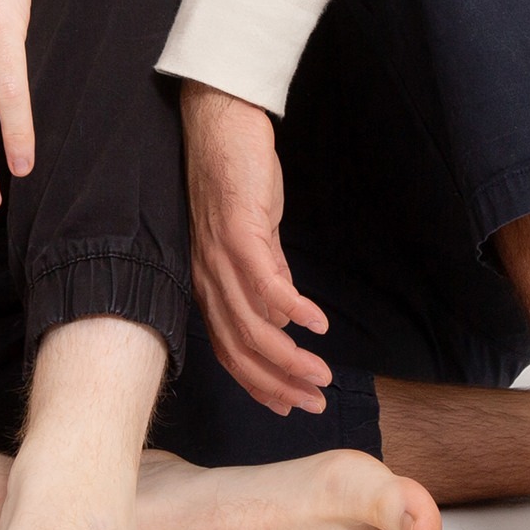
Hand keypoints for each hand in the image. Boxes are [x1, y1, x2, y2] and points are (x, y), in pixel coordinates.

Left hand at [182, 81, 332, 413]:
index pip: (229, 348)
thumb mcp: (255, 235)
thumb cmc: (237, 177)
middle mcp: (207, 276)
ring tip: (322, 376)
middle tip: (315, 403)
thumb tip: (285, 318)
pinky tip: (315, 323)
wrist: (222, 123)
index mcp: (209, 282)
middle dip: (278, 384)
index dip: (257, 383)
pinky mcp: (237, 229)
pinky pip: (263, 281)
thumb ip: (268, 275)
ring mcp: (219, 255)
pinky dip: (291, 308)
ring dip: (289, 358)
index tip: (289, 407)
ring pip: (251, 325)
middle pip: (239, 348)